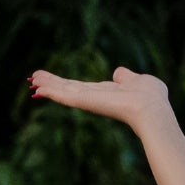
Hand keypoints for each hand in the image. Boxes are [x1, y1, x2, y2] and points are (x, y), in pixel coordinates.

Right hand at [28, 66, 172, 132]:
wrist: (152, 110)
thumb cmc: (152, 98)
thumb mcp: (139, 81)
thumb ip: (127, 77)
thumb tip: (119, 74)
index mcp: (108, 94)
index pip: (84, 88)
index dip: (70, 84)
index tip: (58, 83)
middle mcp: (97, 99)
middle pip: (70, 89)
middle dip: (53, 84)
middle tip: (34, 81)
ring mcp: (91, 101)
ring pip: (65, 92)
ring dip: (48, 86)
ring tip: (32, 82)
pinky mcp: (87, 101)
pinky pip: (66, 96)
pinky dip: (52, 91)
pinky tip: (39, 89)